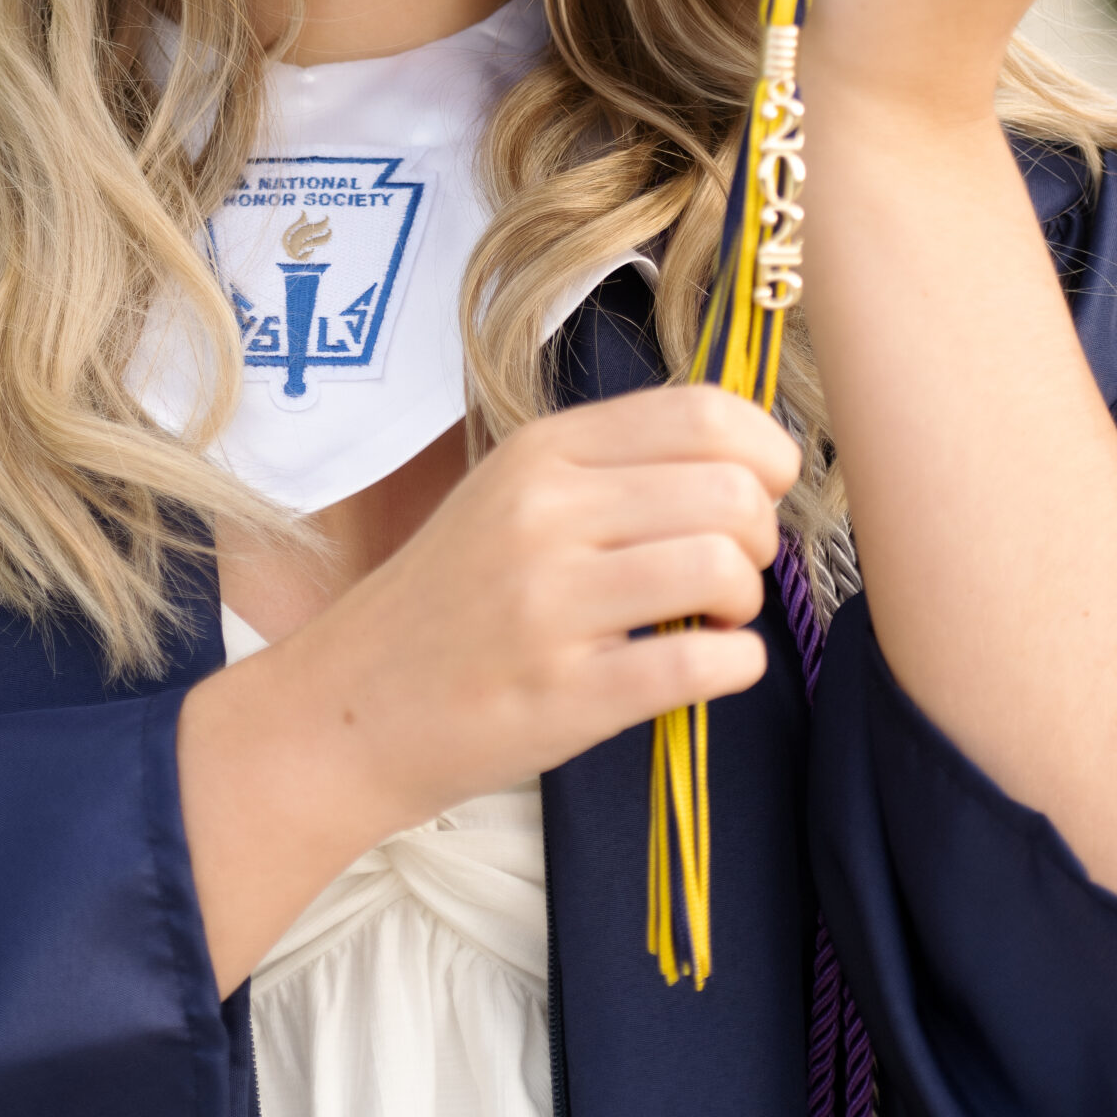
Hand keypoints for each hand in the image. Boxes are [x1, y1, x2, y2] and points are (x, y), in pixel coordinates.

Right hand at [177, 385, 794, 993]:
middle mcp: (545, 514)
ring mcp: (552, 604)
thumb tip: (743, 460)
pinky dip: (737, 665)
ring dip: (747, 600)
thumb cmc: (451, 600)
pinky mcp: (566, 694)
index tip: (760, 490)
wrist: (353, 705)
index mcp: (542, 453)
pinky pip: (703, 664)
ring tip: (713, 618)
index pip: (702, 412)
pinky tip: (711, 665)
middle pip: (729, 491)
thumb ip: (612, 467)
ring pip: (722, 567)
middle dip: (760, 535)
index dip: (764, 450)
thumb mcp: (512, 495)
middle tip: (730, 569)